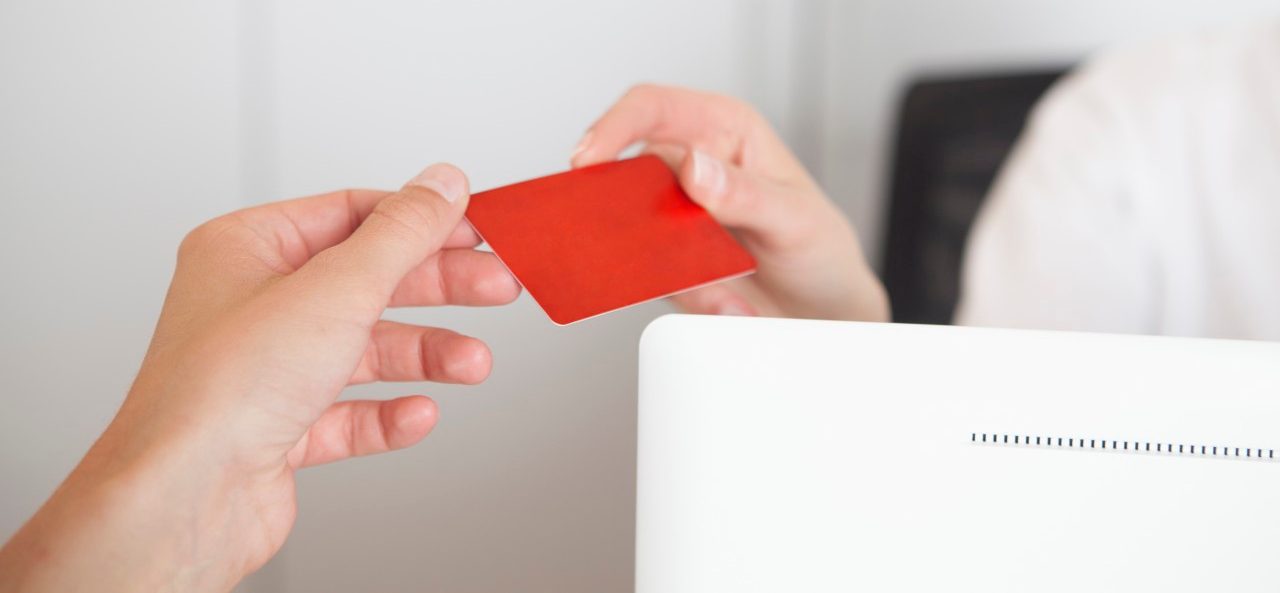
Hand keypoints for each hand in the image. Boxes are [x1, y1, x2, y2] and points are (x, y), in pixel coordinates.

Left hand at [0, 164, 519, 592]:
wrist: (187, 496)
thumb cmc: (227, 388)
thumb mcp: (337, 288)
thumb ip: (401, 233)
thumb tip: (442, 184)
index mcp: (248, 249)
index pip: (350, 215)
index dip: (419, 220)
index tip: (475, 226)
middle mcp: (253, 304)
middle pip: (368, 280)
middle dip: (439, 288)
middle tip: (497, 287)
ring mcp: (265, 369)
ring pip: (364, 349)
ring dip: (425, 355)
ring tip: (471, 363)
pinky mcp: (279, 428)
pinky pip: (349, 412)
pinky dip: (388, 414)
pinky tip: (417, 414)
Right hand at [572, 84, 887, 321]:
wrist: (823, 312)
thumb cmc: (820, 249)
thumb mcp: (795, 219)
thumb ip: (744, 194)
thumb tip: (694, 169)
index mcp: (724, 130)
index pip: (653, 109)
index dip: (613, 127)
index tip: (589, 159)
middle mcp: (693, 166)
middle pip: (627, 171)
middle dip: (625, 212)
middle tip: (641, 243)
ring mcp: (676, 214)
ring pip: (632, 231)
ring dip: (664, 267)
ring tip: (719, 292)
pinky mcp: (668, 259)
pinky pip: (650, 274)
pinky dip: (684, 296)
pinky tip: (723, 303)